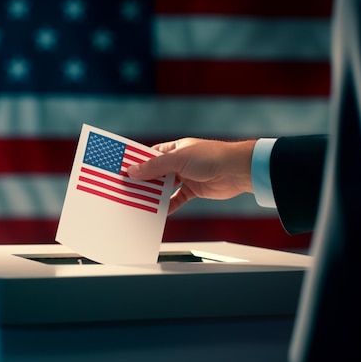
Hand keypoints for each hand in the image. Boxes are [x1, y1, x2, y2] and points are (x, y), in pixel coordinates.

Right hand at [127, 138, 255, 214]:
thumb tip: (133, 171)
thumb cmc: (211, 157)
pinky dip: (168, 206)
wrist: (237, 171)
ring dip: (154, 195)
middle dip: (143, 181)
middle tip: (127, 190)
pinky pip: (177, 200)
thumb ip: (155, 167)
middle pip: (156, 173)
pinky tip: (159, 212)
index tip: (123, 171)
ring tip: (139, 202)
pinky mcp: (194, 190)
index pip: (150, 155)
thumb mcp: (178, 160)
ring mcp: (186, 177)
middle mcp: (179, 162)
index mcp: (175, 148)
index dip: (137, 163)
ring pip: (165, 187)